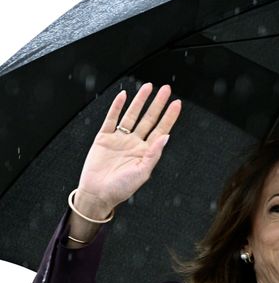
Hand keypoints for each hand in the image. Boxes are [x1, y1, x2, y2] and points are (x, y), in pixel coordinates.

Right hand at [74, 83, 181, 217]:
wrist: (97, 194)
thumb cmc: (121, 188)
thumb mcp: (142, 173)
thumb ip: (154, 154)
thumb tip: (166, 137)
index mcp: (146, 152)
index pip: (161, 129)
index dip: (169, 116)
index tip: (177, 103)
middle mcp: (134, 142)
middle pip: (149, 118)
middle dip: (157, 104)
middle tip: (166, 89)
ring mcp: (119, 139)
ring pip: (132, 115)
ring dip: (140, 101)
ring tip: (148, 88)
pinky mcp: (104, 137)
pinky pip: (111, 118)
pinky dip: (117, 107)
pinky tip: (124, 96)